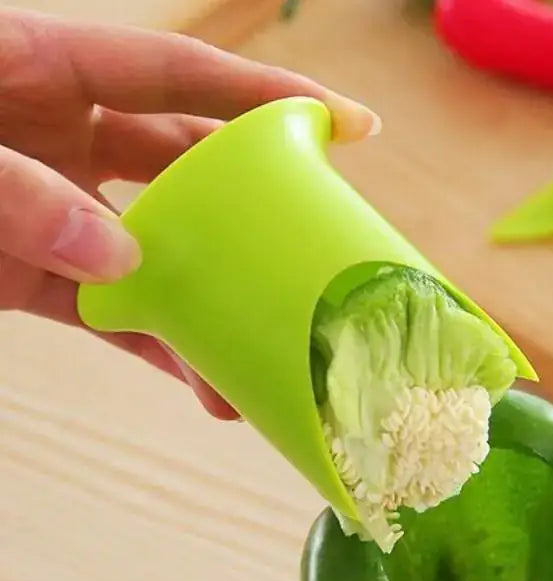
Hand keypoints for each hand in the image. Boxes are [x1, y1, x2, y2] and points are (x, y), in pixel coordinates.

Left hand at [0, 8, 379, 417]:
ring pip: (158, 253)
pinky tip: (194, 371)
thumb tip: (125, 257)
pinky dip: (151, 338)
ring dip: (208, 298)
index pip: (182, 78)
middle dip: (254, 212)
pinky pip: (108, 308)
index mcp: (45, 64)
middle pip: (188, 171)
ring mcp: (49, 209)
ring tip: (259, 350)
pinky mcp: (26, 275)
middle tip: (314, 251)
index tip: (347, 125)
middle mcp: (63, 135)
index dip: (268, 98)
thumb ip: (19, 191)